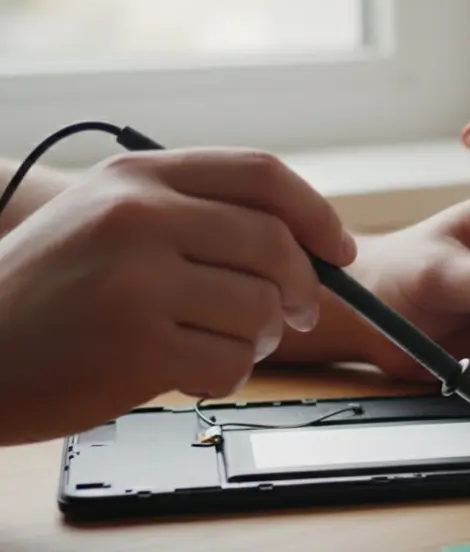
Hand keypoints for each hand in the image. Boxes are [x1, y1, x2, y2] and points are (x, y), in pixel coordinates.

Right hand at [0, 149, 354, 444]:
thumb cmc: (47, 294)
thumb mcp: (105, 220)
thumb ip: (192, 214)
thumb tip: (305, 240)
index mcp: (138, 176)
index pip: (262, 174)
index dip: (317, 214)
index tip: (340, 250)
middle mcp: (138, 216)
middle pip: (276, 244)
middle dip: (302, 288)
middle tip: (297, 315)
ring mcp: (137, 279)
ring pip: (262, 309)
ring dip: (257, 340)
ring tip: (212, 344)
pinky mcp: (139, 346)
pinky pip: (234, 362)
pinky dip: (226, 376)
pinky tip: (185, 373)